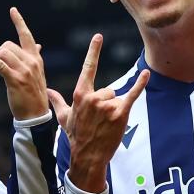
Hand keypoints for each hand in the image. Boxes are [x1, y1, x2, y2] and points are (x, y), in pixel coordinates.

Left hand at [0, 7, 50, 120]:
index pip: (27, 36)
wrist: (36, 116)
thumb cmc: (34, 96)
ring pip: (3, 53)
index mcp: (36, 59)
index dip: (19, 22)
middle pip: (8, 45)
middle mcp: (31, 62)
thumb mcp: (38, 74)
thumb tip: (38, 45)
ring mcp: (24, 71)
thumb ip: (35, 58)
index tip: (12, 10)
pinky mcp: (15, 80)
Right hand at [50, 34, 148, 193]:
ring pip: (116, 97)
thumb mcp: (64, 117)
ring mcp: (107, 105)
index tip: (98, 36)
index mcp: (80, 95)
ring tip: (106, 125)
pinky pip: (132, 94)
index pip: (87, 68)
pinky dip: (140, 84)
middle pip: (107, 90)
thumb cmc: (76, 136)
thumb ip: (57, 101)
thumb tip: (47, 92)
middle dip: (105, 103)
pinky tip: (146, 74)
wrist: (88, 156)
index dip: (93, 51)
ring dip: (114, 110)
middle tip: (99, 121)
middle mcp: (93, 97)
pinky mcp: (120, 112)